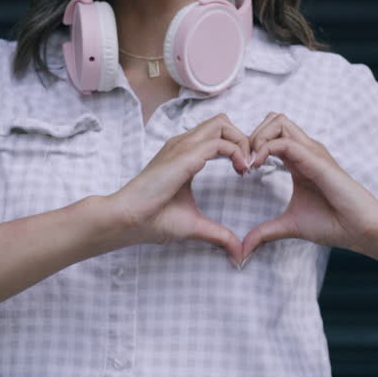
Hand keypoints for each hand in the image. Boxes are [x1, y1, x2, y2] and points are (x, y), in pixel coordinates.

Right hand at [105, 113, 251, 261]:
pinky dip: (236, 152)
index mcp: (184, 155)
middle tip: (249, 165)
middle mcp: (182, 145)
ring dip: (241, 142)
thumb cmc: (153, 220)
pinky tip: (240, 171)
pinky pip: (218, 142)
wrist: (127, 219)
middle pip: (222, 122)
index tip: (244, 172)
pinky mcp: (183, 156)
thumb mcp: (194, 224)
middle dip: (243, 138)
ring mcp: (182, 147)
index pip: (217, 135)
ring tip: (246, 167)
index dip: (237, 147)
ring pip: (221, 124)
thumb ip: (218, 235)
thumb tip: (238, 254)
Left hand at [240, 112, 377, 264]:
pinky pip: (286, 143)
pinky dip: (265, 149)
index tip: (240, 170)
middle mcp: (305, 151)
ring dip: (256, 137)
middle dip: (250, 134)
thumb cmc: (334, 224)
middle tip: (242, 162)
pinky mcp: (317, 161)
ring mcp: (312, 153)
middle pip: (272, 119)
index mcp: (298, 160)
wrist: (362, 230)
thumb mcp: (290, 226)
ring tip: (249, 163)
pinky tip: (256, 167)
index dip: (250, 145)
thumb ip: (265, 233)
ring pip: (278, 121)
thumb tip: (243, 251)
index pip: (270, 134)